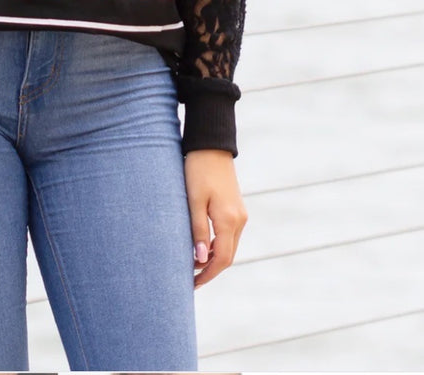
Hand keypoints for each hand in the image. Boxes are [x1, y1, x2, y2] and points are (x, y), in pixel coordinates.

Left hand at [184, 148, 246, 287]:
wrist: (211, 146)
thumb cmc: (197, 170)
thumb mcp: (193, 200)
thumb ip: (197, 229)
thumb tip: (200, 259)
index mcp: (229, 221)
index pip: (221, 259)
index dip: (207, 274)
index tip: (192, 284)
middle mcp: (239, 221)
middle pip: (227, 256)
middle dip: (210, 271)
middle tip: (190, 280)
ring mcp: (240, 215)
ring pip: (229, 247)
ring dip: (214, 259)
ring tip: (192, 266)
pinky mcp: (236, 209)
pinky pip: (229, 235)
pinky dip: (217, 246)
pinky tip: (202, 247)